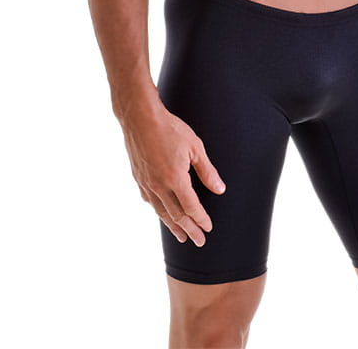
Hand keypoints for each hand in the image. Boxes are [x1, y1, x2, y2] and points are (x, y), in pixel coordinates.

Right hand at [121, 101, 225, 246]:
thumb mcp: (195, 147)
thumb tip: (219, 189)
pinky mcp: (138, 178)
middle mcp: (159, 186)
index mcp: (175, 179)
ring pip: (161, 211)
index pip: (191, 207)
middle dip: (189, 229)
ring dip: (173, 226)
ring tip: (181, 236)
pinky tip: (162, 213)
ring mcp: (146, 183)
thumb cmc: (170, 128)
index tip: (208, 228)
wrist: (140, 117)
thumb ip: (207, 171)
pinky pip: (149, 201)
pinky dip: (158, 211)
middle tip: (199, 241)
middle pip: (176, 215)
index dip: (201, 219)